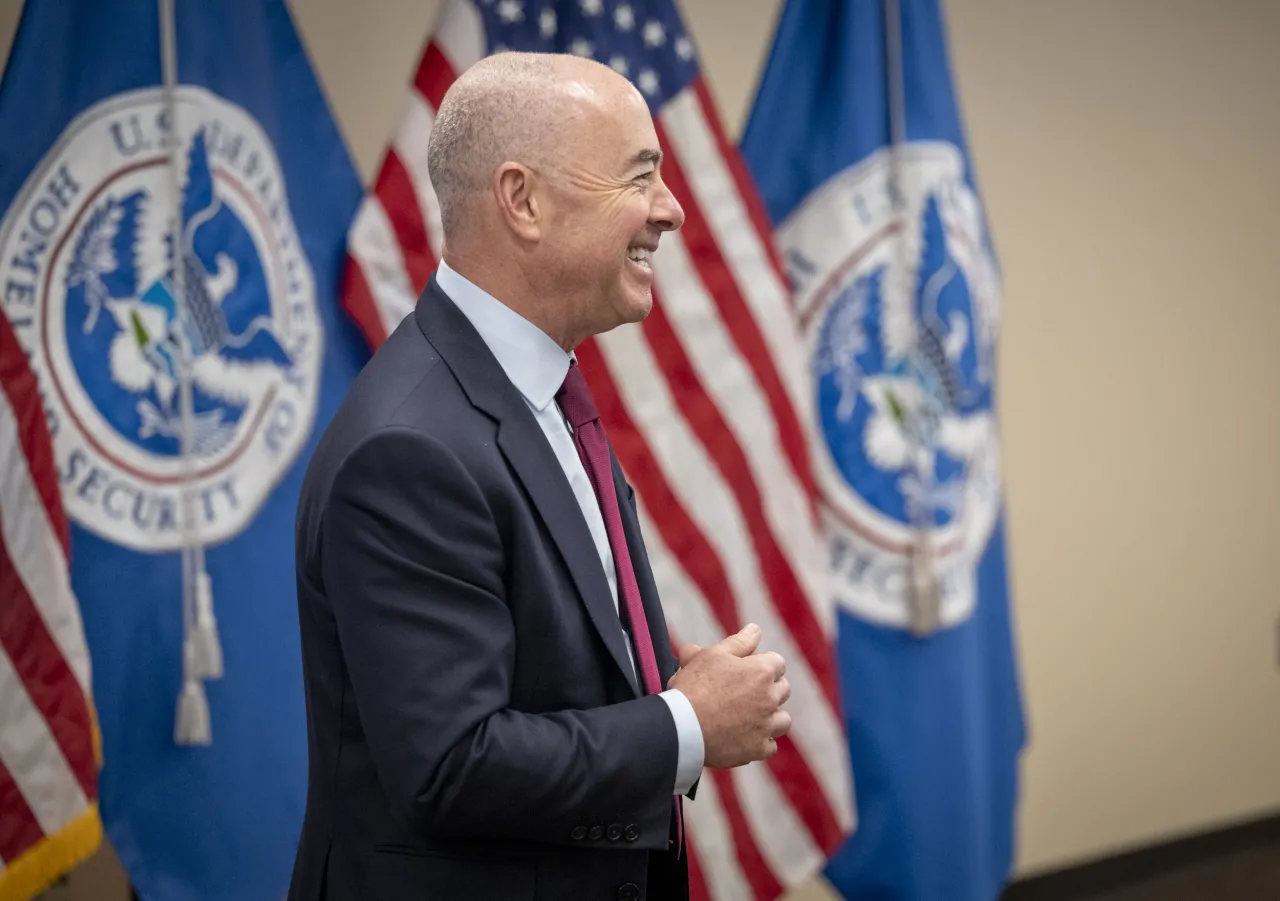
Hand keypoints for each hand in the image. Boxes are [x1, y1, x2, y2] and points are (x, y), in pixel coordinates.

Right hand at [667, 623, 791, 768]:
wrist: (682, 726)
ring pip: (783, 720)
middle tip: (743, 692)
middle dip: (768, 689)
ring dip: (771, 717)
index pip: (777, 663)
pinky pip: (770, 745)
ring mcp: (766, 725)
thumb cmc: (695, 686)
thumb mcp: (713, 654)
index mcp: (762, 671)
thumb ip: (740, 642)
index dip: (761, 664)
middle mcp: (770, 698)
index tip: (745, 671)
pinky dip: (760, 742)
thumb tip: (755, 630)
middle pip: (783, 689)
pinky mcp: (758, 749)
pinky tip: (744, 738)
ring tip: (750, 717)